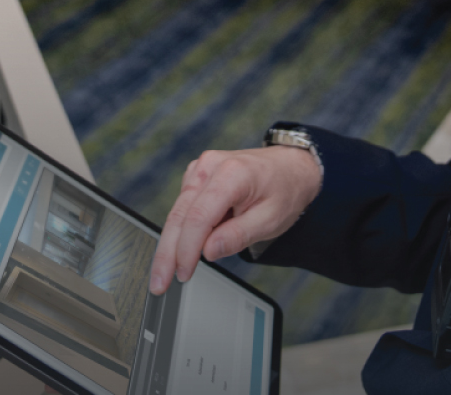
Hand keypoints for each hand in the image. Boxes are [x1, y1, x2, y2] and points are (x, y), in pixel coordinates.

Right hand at [148, 146, 321, 294]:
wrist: (291, 167)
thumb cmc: (284, 190)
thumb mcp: (271, 219)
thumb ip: (238, 236)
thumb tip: (208, 252)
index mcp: (232, 173)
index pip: (199, 217)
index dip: (186, 249)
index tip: (182, 273)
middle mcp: (210, 166)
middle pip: (179, 215)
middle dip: (167, 253)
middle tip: (159, 283)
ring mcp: (201, 169)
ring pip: (177, 212)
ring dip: (171, 244)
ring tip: (168, 272)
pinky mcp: (197, 176)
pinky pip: (184, 207)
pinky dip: (183, 231)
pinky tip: (186, 248)